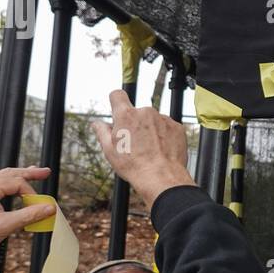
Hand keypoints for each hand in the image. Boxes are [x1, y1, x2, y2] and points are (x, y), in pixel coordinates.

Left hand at [0, 167, 55, 272]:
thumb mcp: (5, 226)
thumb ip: (29, 215)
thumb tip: (49, 208)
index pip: (16, 183)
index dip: (31, 193)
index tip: (39, 206)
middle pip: (8, 174)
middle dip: (28, 173)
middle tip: (45, 172)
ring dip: (16, 177)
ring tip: (32, 174)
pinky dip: (4, 185)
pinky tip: (11, 187)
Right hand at [92, 90, 195, 207]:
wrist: (161, 177)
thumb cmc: (133, 165)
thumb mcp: (109, 150)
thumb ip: (102, 132)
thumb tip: (96, 123)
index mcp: (126, 115)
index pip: (117, 95)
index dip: (116, 101)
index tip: (118, 109)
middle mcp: (146, 112)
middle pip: (137, 112)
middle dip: (135, 124)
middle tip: (135, 144)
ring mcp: (163, 118)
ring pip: (153, 121)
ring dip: (151, 130)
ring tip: (150, 150)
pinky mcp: (177, 126)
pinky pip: (167, 127)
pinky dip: (165, 136)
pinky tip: (161, 150)